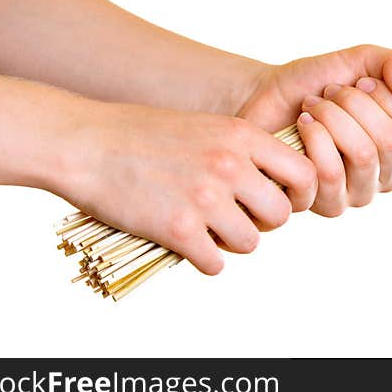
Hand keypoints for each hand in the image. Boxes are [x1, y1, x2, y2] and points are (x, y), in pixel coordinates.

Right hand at [59, 102, 316, 274]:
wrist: (87, 144)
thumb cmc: (144, 135)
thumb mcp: (207, 127)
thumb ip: (244, 152)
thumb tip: (277, 186)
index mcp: (241, 136)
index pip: (304, 173)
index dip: (297, 193)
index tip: (277, 197)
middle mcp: (230, 166)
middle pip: (281, 214)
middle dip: (264, 222)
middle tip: (239, 218)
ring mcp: (205, 198)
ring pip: (251, 243)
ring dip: (233, 243)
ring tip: (211, 231)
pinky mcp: (178, 229)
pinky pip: (216, 264)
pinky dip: (206, 260)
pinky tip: (191, 246)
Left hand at [236, 45, 391, 216]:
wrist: (265, 95)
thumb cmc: (318, 81)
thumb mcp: (363, 60)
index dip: (390, 99)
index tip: (362, 82)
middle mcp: (386, 174)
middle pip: (390, 141)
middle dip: (354, 105)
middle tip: (330, 92)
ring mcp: (358, 193)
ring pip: (362, 156)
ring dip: (331, 118)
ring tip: (312, 106)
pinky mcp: (326, 205)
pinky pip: (330, 174)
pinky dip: (313, 138)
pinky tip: (301, 127)